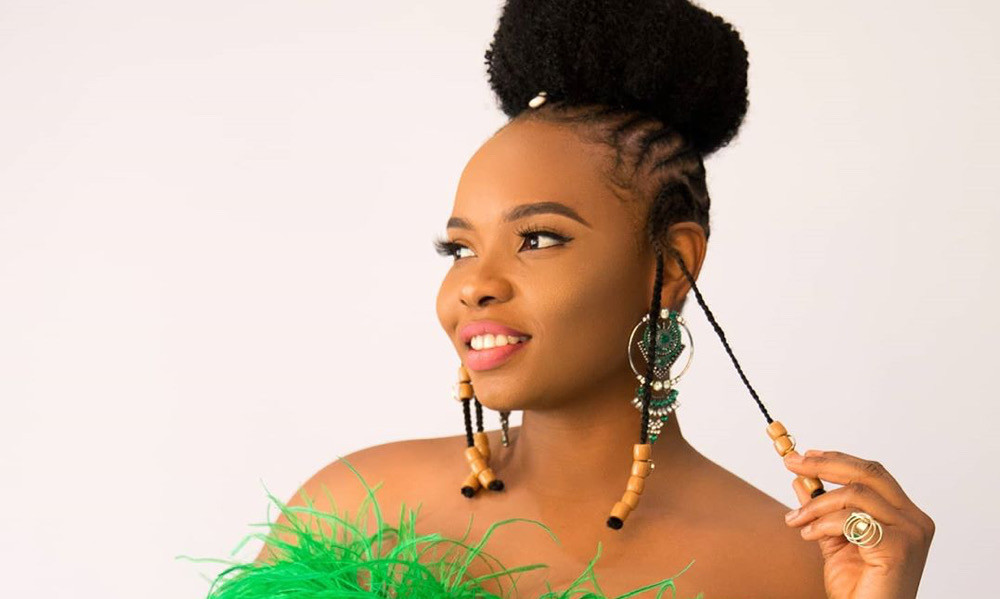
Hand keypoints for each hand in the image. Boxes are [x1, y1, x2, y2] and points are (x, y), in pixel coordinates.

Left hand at [782, 449, 934, 598]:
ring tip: (795, 520)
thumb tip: (800, 480)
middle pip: (868, 474)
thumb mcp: (834, 540)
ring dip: (815, 504)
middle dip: (824, 464)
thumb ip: (822, 510)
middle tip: (792, 462)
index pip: (873, 474)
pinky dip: (823, 523)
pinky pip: (851, 520)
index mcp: (905, 516)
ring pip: (855, 494)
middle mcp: (914, 520)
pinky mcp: (899, 547)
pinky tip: (808, 535)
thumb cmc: (859, 587)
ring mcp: (911, 533)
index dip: (838, 460)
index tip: (807, 454)